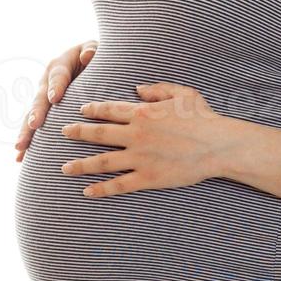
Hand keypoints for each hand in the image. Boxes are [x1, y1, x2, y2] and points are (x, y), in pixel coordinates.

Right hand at [14, 40, 97, 161]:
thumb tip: (88, 56)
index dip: (56, 86)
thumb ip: (92, 51)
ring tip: (20, 147)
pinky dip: (28, 142)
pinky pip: (33, 127)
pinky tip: (20, 158)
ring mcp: (42, 99)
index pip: (57, 76)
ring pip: (32, 115)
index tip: (55, 98)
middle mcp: (46, 83)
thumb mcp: (94, 49)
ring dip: (26, 131)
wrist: (86, 63)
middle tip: (35, 124)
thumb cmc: (93, 56)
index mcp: (59, 66)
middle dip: (36, 112)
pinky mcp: (43, 112)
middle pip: (40, 99)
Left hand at [56, 81, 229, 196]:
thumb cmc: (203, 117)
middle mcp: (136, 134)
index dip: (92, 110)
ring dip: (81, 165)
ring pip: (102, 161)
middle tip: (62, 133)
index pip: (109, 110)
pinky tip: (87, 192)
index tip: (80, 111)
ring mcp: (140, 158)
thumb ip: (157, 89)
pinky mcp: (148, 178)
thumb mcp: (182, 93)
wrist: (218, 145)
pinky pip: (119, 185)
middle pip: (98, 134)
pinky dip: (101, 189)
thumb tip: (137, 88)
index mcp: (143, 113)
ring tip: (64, 168)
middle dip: (77, 133)